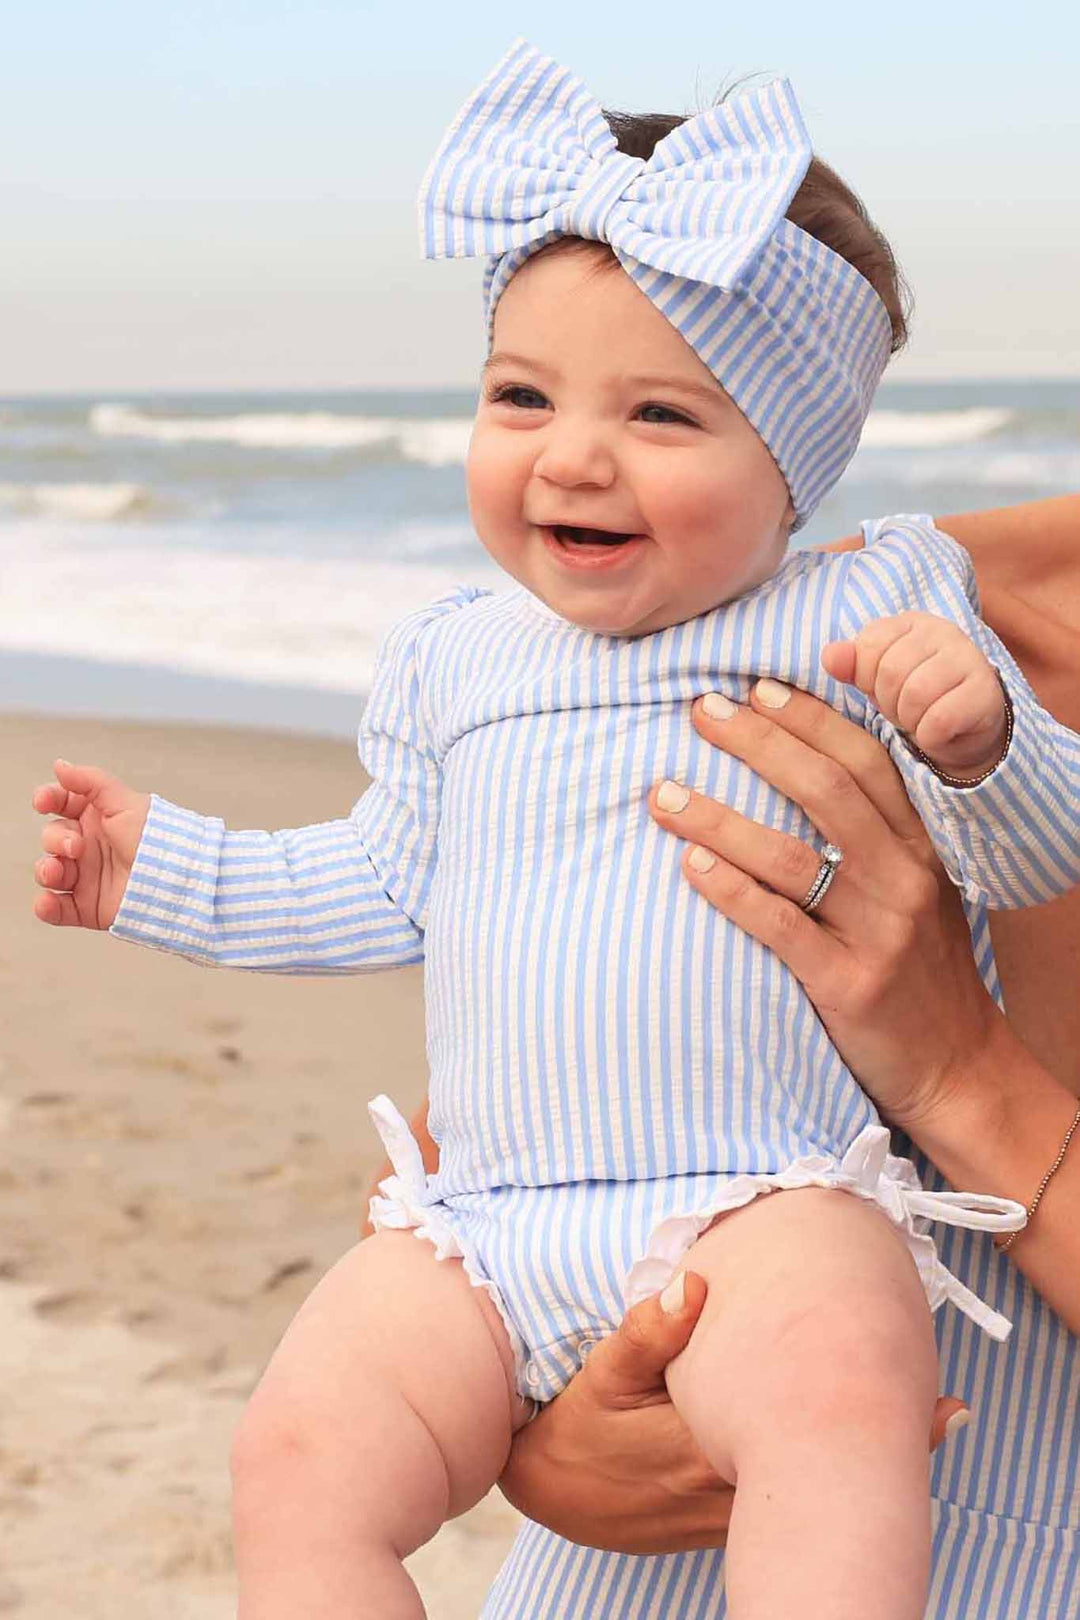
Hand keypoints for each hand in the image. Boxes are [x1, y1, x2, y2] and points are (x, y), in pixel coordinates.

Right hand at [32, 759, 150, 929]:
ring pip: (49, 873)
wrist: (177, 877)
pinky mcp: (89, 906)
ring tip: (57, 872)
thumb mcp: (124, 802)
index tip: (43, 802)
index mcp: (97, 818)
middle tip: (76, 846)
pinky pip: (58, 909)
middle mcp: (89, 847)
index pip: (61, 804)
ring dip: (46, 871)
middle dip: (55, 840)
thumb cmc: (157, 838)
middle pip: (52, 838)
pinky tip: (48, 901)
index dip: (47, 799)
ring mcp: (87, 877)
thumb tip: (60, 765)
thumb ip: (90, 781)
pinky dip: (47, 907)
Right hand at [500, 1270, 968, 1553]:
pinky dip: (819, 1477)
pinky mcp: (724, 1523)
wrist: (555, 1493)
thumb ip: (651, 1329)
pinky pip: (785, 1501)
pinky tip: (843, 1450)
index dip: (865, 1415)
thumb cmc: (581, 1424)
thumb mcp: (606, 1372)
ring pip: (809, 1492)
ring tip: (922, 1422)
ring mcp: (728, 1514)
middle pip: (819, 1471)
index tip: (929, 1398)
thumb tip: (695, 1285)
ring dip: (854, 1460)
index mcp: (704, 1443)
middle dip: (881, 1441)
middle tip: (946, 1411)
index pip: (798, 1432)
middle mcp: (727, 1488)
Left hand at [648, 683, 1003, 1134]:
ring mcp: (877, 931)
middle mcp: (903, 878)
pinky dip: (730, 890)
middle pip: (825, 790)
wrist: (957, 1067)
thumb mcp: (916, 890)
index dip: (810, 719)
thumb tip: (801, 771)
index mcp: (921, 846)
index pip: (865, 761)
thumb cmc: (917, 969)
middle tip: (700, 712)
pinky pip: (779, 925)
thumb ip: (875, 834)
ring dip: (718, 817)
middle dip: (757, 743)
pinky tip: (689, 864)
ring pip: (789, 855)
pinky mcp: (849, 983)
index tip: (756, 687)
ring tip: (663, 794)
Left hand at [822, 611, 1006, 777]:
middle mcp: (944, 631)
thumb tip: (830, 657)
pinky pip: (940, 719)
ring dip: (910, 719)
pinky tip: (937, 732)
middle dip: (888, 702)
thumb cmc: (912, 698)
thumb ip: (851, 665)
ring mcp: (969, 658)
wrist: (962, 730)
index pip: (869, 644)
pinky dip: (930, 736)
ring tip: (919, 719)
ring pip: (916, 694)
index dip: (867, 678)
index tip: (881, 688)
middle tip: (902, 709)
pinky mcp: (986, 690)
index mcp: (911, 623)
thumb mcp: (874, 680)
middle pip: (891, 671)